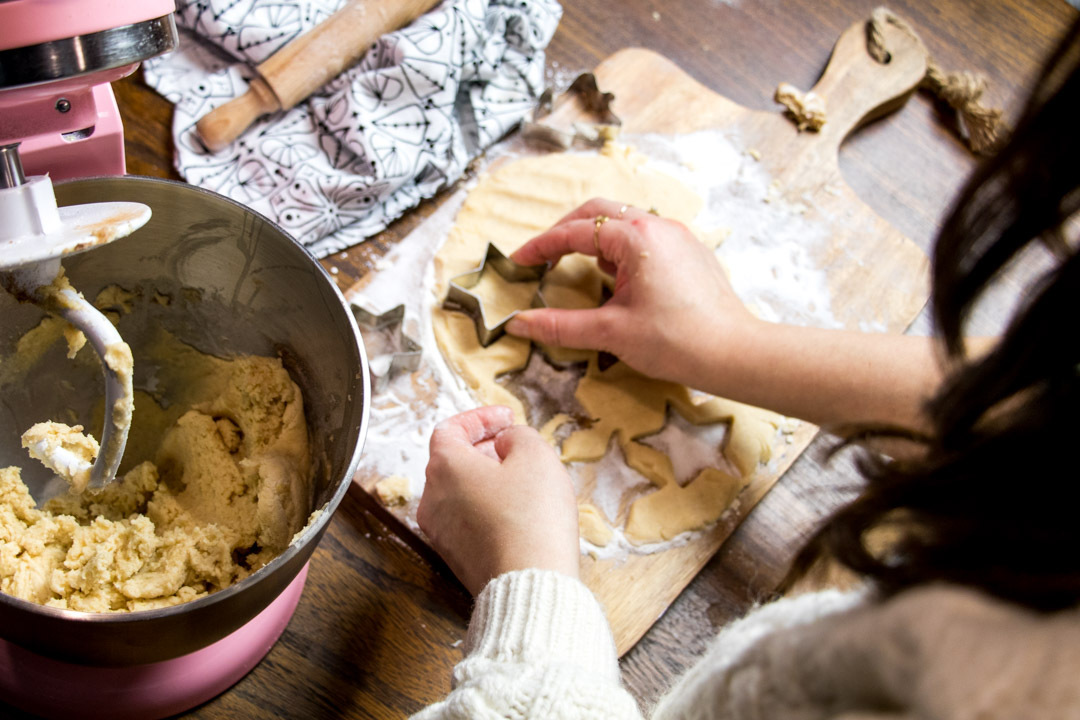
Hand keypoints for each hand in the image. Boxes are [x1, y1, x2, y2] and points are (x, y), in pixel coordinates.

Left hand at [417, 406, 579, 595]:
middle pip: (451, 461)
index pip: (450, 429)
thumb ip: (518, 436)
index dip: (480, 418)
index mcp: (444, 467)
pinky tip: (518, 513)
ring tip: (521, 480)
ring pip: (458, 492)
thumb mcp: (536, 455)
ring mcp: (441, 532)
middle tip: (514, 447)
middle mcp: (433, 499)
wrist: (530, 584)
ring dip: (486, 479)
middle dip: (483, 448)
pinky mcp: (455, 558)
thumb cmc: (531, 518)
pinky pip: (467, 521)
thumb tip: (506, 443)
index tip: (506, 419)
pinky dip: (486, 508)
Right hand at [507, 197, 760, 387]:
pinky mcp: (690, 253)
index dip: (542, 246)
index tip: (519, 261)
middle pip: (599, 213)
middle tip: (543, 255)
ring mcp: (678, 237)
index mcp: (637, 238)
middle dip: (566, 231)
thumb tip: (519, 323)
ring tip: (575, 266)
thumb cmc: (678, 342)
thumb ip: (560, 325)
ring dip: (594, 239)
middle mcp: (659, 227)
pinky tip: (615, 278)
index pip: (576, 231)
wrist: (735, 354)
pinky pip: (646, 238)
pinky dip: (620, 249)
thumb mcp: (611, 333)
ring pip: (624, 223)